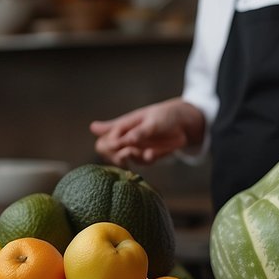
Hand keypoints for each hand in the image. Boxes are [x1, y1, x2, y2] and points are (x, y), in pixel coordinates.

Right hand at [90, 99, 204, 167]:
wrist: (183, 123)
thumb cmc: (163, 116)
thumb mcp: (149, 122)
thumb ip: (131, 132)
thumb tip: (95, 128)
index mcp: (121, 129)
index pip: (102, 143)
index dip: (107, 146)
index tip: (117, 143)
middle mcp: (125, 141)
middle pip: (108, 155)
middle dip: (115, 156)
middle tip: (126, 151)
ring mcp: (135, 150)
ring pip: (124, 161)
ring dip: (130, 157)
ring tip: (137, 151)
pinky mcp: (147, 157)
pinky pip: (142, 163)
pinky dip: (146, 158)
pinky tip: (150, 153)